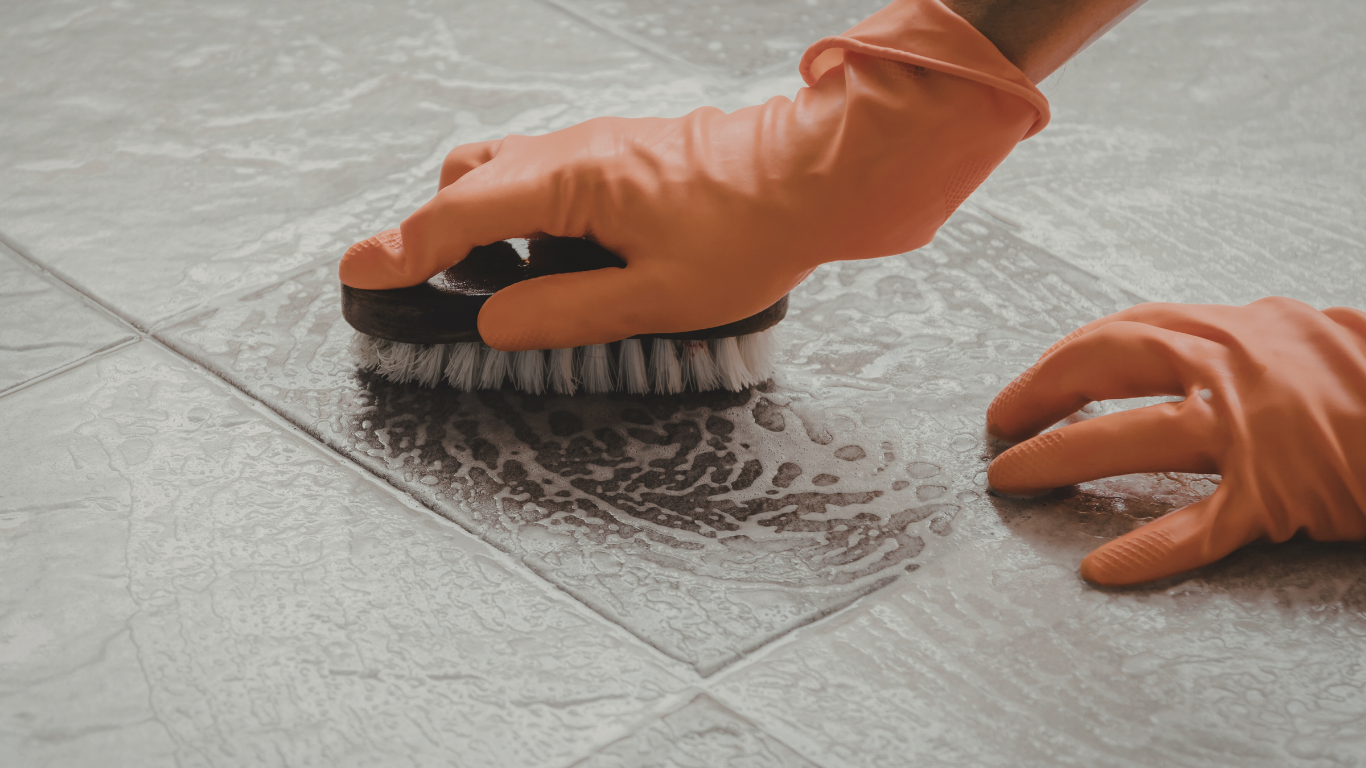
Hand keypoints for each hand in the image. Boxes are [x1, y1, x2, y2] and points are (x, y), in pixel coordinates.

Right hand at [339, 0, 1047, 350]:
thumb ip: (564, 313)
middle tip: (424, 288)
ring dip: (484, 223)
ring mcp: (595, 146)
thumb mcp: (655, 298)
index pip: (461, 213)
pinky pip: (545, 177)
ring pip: (507, 172)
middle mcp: (572, 150)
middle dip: (436, 230)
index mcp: (571, 179)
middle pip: (469, 177)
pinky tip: (556, 262)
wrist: (815, 178)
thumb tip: (492, 321)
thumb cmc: (749, 233)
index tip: (358, 272)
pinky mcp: (618, 156)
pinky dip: (525, 216)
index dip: (404, 246)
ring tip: (498, 288)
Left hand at [986, 297, 1365, 585]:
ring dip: (1057, 460)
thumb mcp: (1302, 335)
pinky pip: (1196, 528)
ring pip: (1129, 442)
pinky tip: (1102, 568)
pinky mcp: (1276, 497)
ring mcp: (1252, 434)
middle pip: (1107, 369)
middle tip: (999, 423)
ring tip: (1009, 480)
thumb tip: (1176, 347)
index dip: (1063, 357)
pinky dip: (1146, 551)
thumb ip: (1236, 342)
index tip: (1027, 384)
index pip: (1124, 330)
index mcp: (1236, 328)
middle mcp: (1233, 370)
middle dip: (1039, 395)